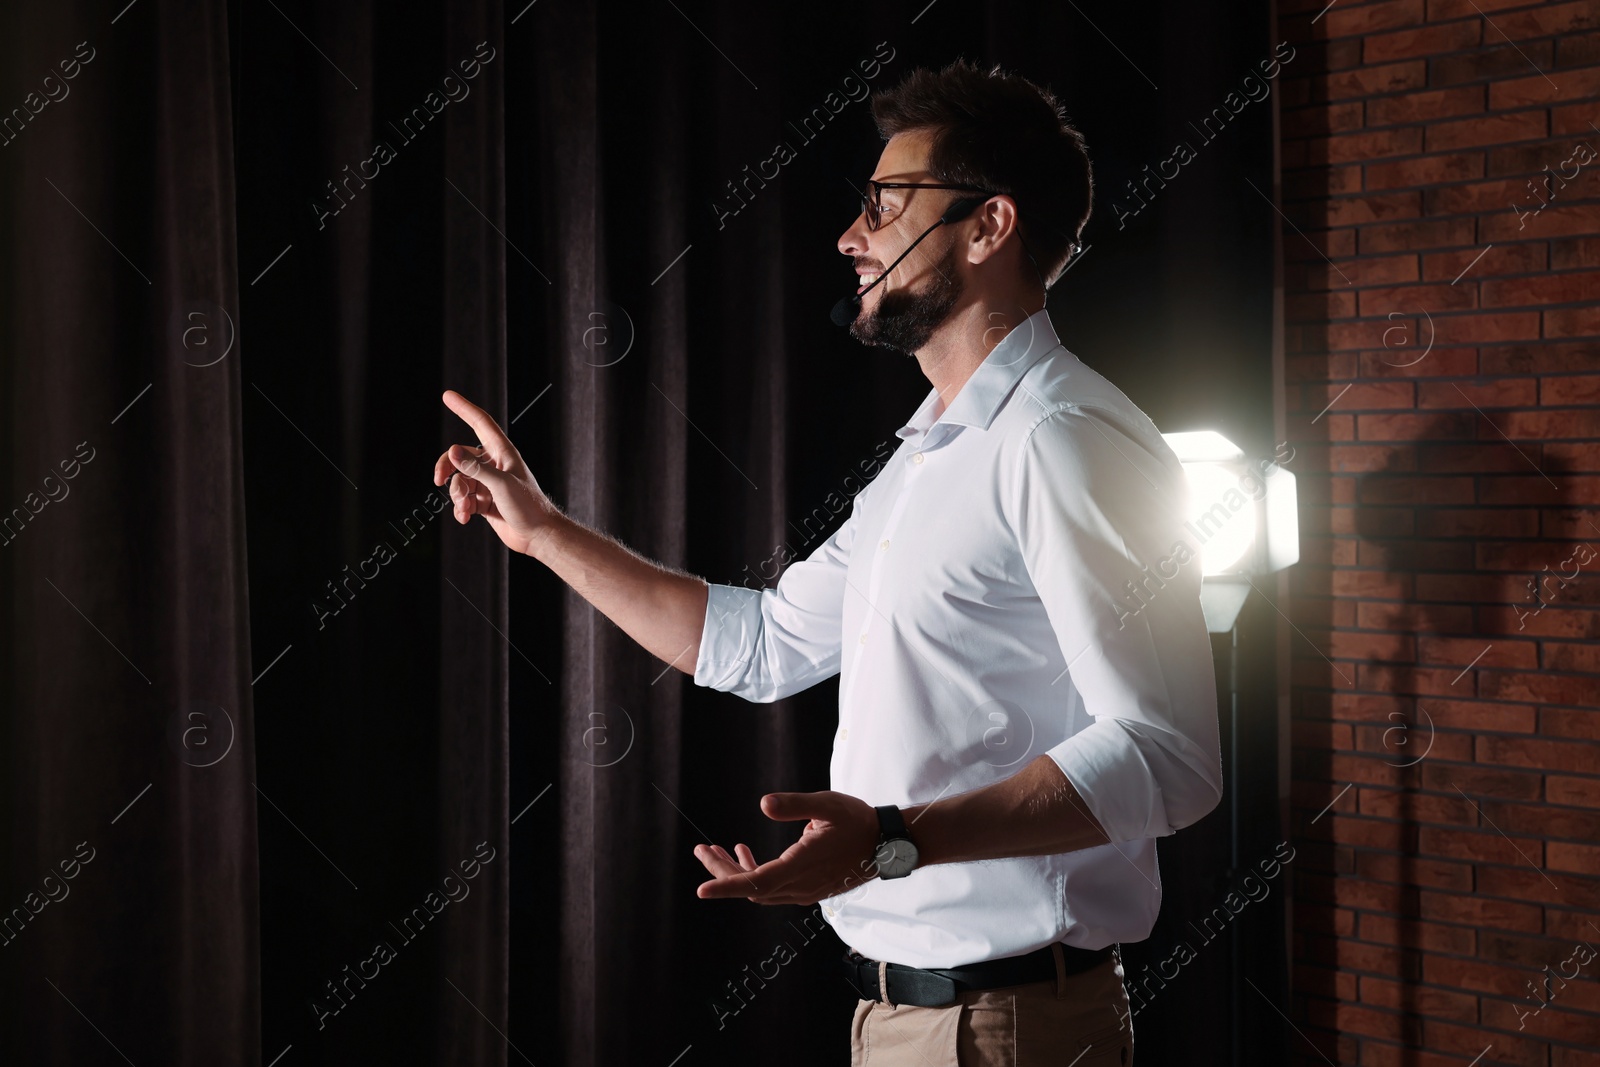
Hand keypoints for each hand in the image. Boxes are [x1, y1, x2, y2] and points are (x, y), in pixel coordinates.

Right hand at [433, 389, 558, 554]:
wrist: (538, 536)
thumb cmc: (528, 506)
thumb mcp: (501, 485)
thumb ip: (475, 469)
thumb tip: (452, 453)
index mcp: (503, 453)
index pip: (481, 423)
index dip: (464, 408)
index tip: (447, 395)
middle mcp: (494, 465)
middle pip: (460, 456)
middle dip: (447, 467)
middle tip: (438, 479)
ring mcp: (488, 484)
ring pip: (460, 481)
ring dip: (457, 495)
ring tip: (466, 508)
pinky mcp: (485, 502)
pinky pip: (463, 499)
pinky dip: (460, 508)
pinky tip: (465, 517)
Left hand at [693, 791, 880, 904]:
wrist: (886, 844)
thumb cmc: (857, 821)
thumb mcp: (827, 804)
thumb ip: (795, 805)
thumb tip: (763, 804)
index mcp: (802, 866)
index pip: (757, 883)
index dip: (727, 885)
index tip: (702, 891)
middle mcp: (801, 886)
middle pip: (751, 888)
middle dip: (722, 871)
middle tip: (701, 850)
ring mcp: (805, 891)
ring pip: (760, 890)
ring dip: (735, 872)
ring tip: (715, 850)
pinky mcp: (808, 889)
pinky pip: (772, 887)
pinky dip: (753, 873)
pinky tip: (746, 851)